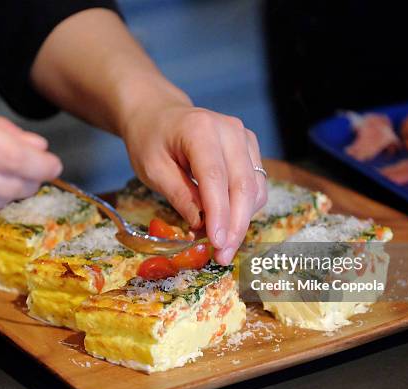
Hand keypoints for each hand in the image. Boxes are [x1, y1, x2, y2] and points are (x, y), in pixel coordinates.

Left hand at [124, 104, 267, 264]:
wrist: (159, 114)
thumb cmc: (151, 140)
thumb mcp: (152, 169)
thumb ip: (179, 195)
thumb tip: (202, 225)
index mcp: (200, 129)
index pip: (214, 177)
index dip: (219, 214)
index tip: (217, 244)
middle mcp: (230, 130)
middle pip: (242, 186)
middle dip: (235, 226)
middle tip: (222, 256)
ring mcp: (244, 138)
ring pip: (255, 189)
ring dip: (242, 222)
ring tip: (221, 246)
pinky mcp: (250, 148)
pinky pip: (256, 185)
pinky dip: (245, 209)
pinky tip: (226, 224)